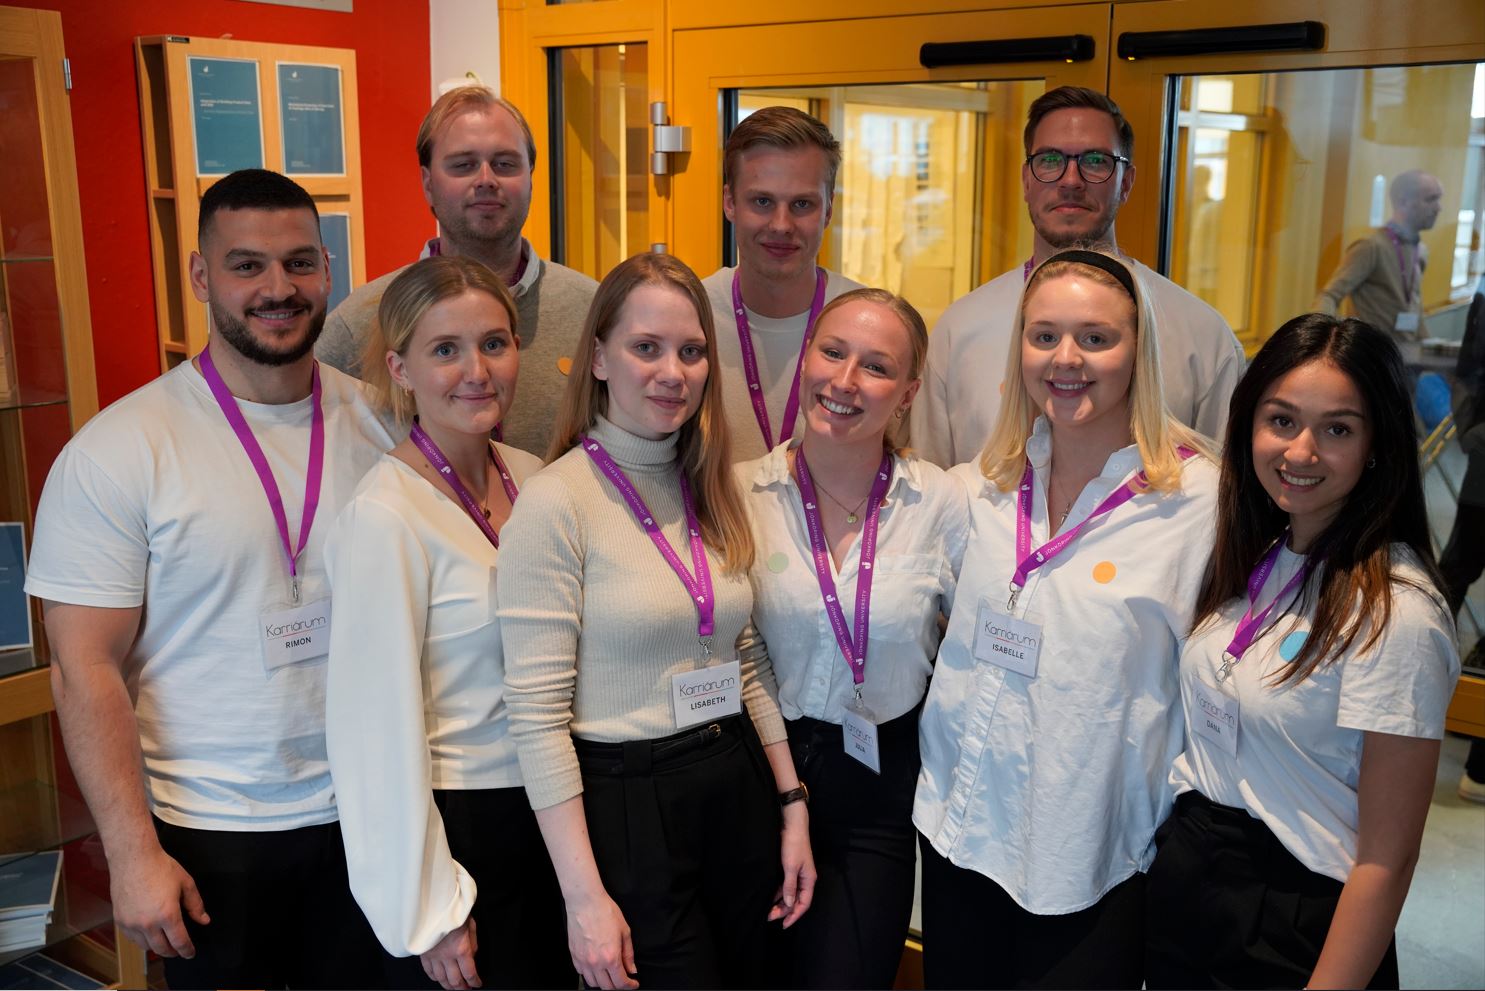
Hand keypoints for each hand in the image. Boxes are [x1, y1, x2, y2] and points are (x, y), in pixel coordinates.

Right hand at [109, 844, 209, 957]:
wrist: (133, 858)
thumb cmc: (159, 867)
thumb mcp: (186, 883)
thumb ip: (195, 905)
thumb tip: (203, 920)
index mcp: (167, 914)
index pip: (179, 942)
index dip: (187, 950)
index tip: (190, 953)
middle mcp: (147, 923)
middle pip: (162, 949)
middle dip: (173, 952)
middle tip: (179, 950)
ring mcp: (131, 923)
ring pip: (146, 947)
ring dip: (157, 947)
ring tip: (165, 942)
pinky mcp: (120, 921)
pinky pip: (132, 939)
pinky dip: (142, 940)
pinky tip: (149, 934)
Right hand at [421, 916, 479, 989]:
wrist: (433, 904)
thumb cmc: (453, 911)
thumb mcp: (470, 925)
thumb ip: (472, 943)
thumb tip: (472, 956)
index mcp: (461, 949)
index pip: (470, 973)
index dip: (475, 982)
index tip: (477, 984)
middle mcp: (447, 956)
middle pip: (455, 981)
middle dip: (462, 988)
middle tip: (466, 988)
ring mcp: (434, 957)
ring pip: (441, 979)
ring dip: (448, 986)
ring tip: (454, 987)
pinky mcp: (424, 954)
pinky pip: (429, 972)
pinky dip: (435, 978)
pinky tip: (439, 978)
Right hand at [565, 890, 637, 988]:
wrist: (585, 902)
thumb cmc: (605, 912)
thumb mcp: (624, 931)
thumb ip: (628, 954)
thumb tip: (631, 969)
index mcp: (611, 957)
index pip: (621, 982)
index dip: (630, 986)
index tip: (633, 983)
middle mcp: (596, 963)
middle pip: (607, 987)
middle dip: (618, 986)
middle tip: (623, 979)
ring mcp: (583, 961)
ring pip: (593, 983)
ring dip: (603, 982)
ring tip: (609, 974)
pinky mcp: (574, 956)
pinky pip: (582, 973)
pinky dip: (590, 974)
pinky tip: (596, 967)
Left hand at [768, 805, 815, 928]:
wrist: (792, 824)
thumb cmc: (793, 845)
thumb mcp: (790, 867)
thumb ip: (789, 886)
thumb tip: (788, 904)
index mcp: (809, 880)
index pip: (804, 904)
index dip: (794, 915)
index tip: (783, 925)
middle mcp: (805, 879)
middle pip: (796, 900)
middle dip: (784, 910)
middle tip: (769, 917)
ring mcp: (798, 874)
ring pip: (790, 894)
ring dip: (780, 903)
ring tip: (768, 910)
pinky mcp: (791, 868)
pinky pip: (786, 886)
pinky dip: (778, 893)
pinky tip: (770, 897)